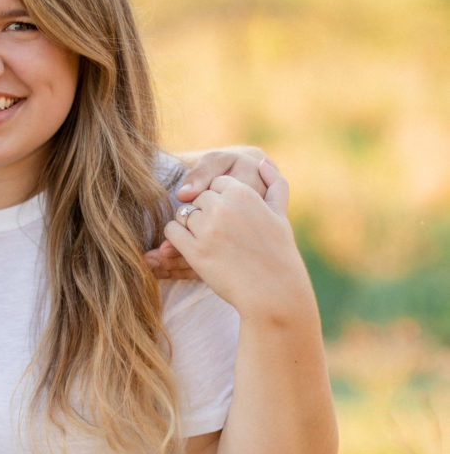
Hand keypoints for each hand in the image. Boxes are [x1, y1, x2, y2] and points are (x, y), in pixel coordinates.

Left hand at [144, 147, 279, 279]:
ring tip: (208, 242)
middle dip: (204, 212)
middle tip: (218, 233)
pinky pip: (172, 232)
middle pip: (198, 198)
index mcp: (243, 193)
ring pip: (183, 214)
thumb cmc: (278, 253)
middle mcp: (223, 206)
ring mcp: (207, 228)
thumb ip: (275, 184)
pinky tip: (193, 248)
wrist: (273, 291)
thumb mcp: (280, 215)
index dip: (219, 200)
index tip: (228, 218)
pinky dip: (177, 239)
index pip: (216, 183)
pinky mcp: (194, 250)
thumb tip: (262, 162)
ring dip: (190, 227)